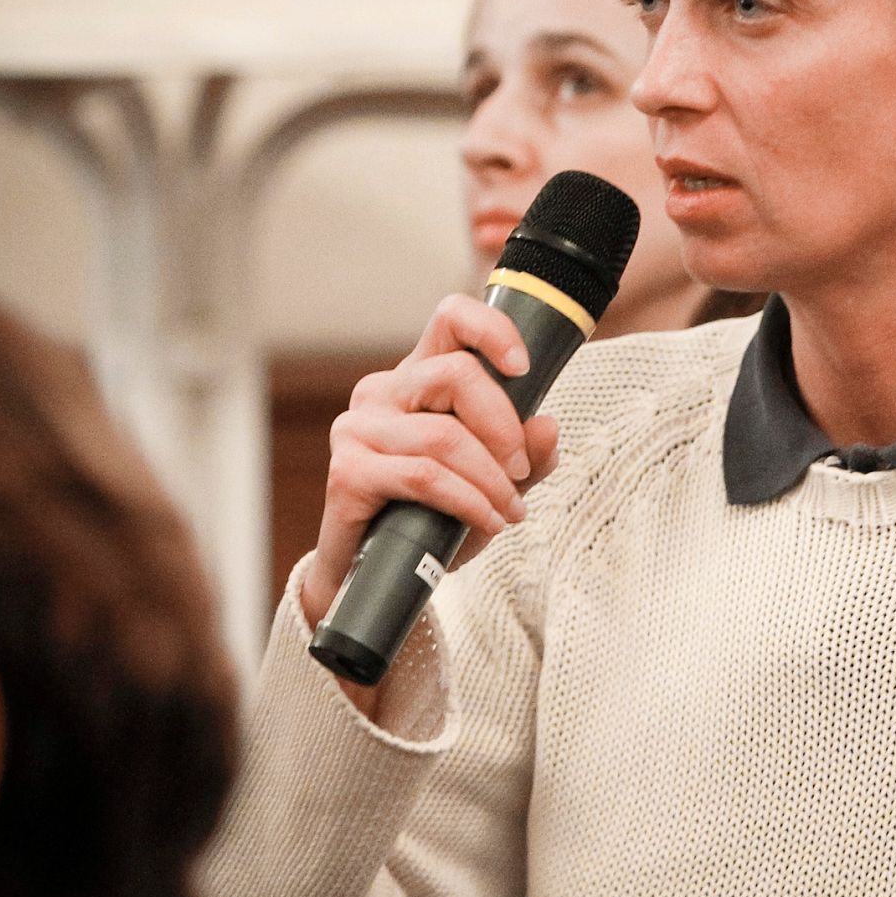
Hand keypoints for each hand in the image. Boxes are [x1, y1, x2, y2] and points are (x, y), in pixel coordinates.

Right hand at [298, 294, 560, 631]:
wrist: (377, 577)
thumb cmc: (433, 518)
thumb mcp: (494, 484)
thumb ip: (525, 455)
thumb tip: (548, 426)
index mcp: (419, 378)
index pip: (451, 319)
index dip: (492, 329)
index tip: (524, 367)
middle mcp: (382, 392)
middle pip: (456, 374)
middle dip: (503, 426)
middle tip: (521, 471)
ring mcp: (358, 428)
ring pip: (444, 436)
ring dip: (491, 480)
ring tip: (509, 512)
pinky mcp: (347, 471)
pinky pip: (423, 477)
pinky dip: (467, 502)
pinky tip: (486, 522)